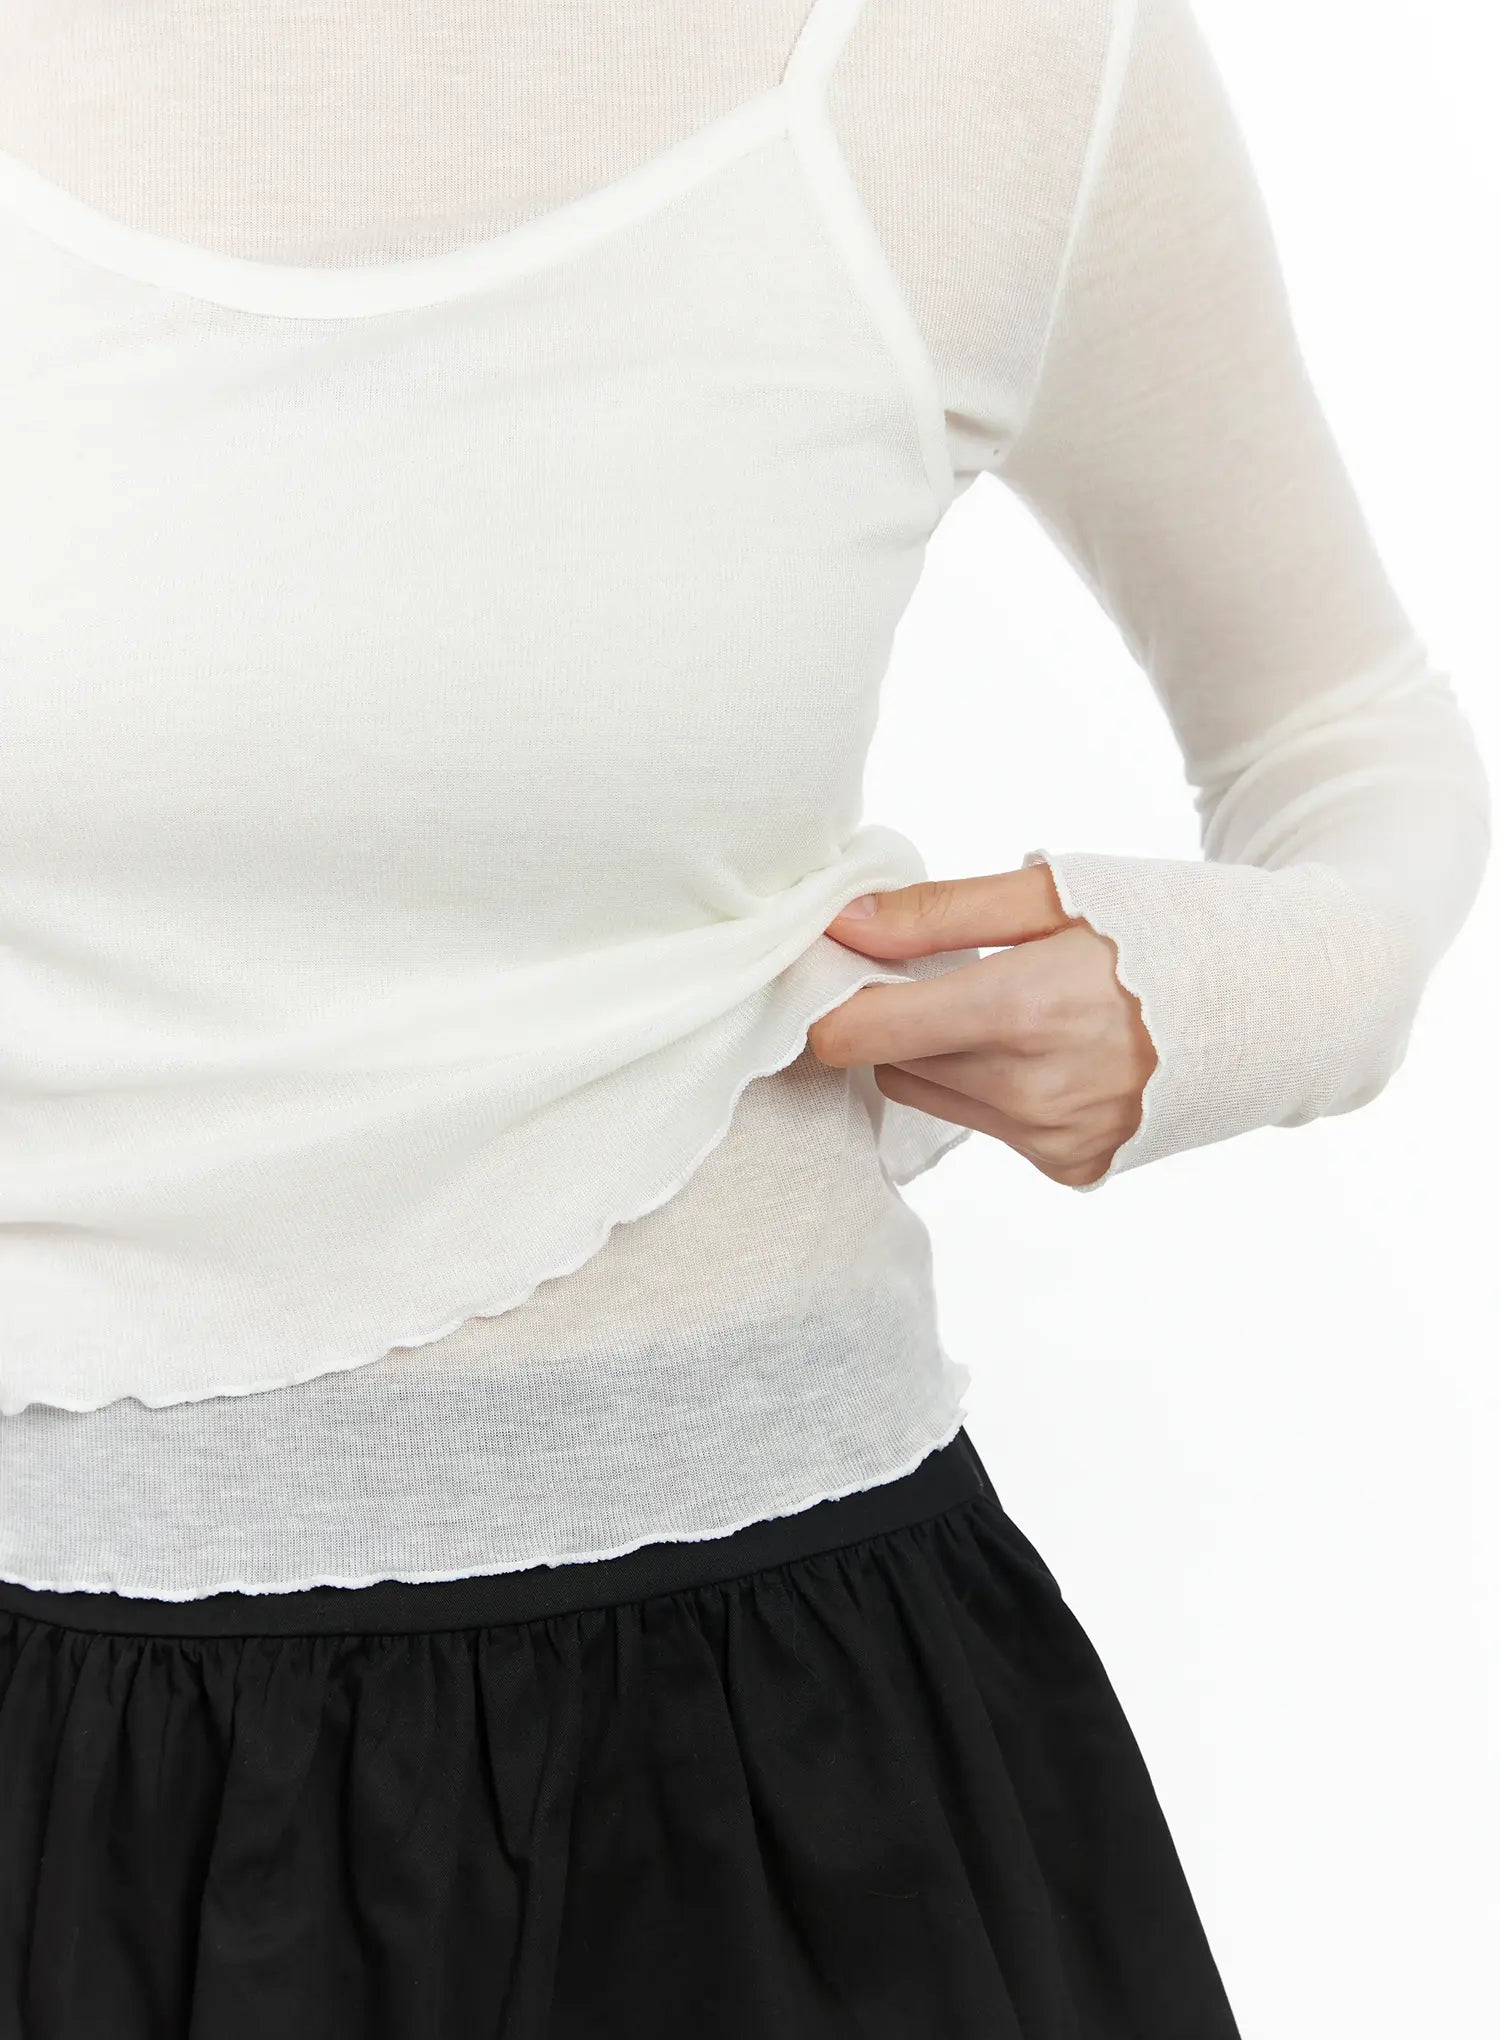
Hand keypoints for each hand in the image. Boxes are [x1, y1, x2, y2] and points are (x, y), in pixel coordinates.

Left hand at [807, 866, 1157, 1187]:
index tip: (845, 967)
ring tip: (1013, 1009)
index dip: (836, 999)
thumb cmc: (1169, 929)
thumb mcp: (1054, 893)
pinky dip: (997, 1090)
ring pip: (932, 1098)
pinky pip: (989, 1128)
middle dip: (900, 1020)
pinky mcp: (1074, 1167)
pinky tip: (1056, 1053)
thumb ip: (936, 912)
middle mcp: (1033, 1092)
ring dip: (944, 1056)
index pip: (860, 1034)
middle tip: (949, 973)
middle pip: (891, 1064)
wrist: (1285, 1001)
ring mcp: (1055, 1139)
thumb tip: (840, 922)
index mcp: (1023, 1009)